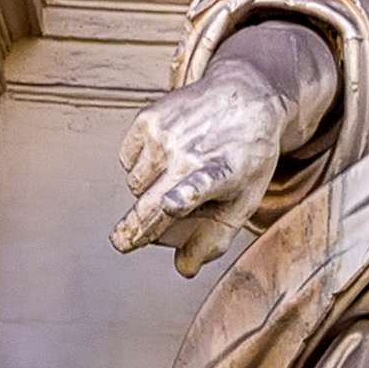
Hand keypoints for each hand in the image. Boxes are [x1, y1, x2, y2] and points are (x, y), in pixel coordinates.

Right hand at [116, 70, 291, 270]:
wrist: (244, 97)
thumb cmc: (246, 158)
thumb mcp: (244, 201)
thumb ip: (215, 239)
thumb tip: (183, 269)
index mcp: (221, 173)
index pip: (200, 187)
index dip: (184, 197)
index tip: (170, 203)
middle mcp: (189, 152)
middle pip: (147, 202)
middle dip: (132, 228)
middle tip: (122, 243)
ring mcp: (165, 134)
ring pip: (135, 184)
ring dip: (147, 190)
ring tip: (175, 175)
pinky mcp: (147, 119)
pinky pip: (127, 159)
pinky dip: (139, 165)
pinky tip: (164, 156)